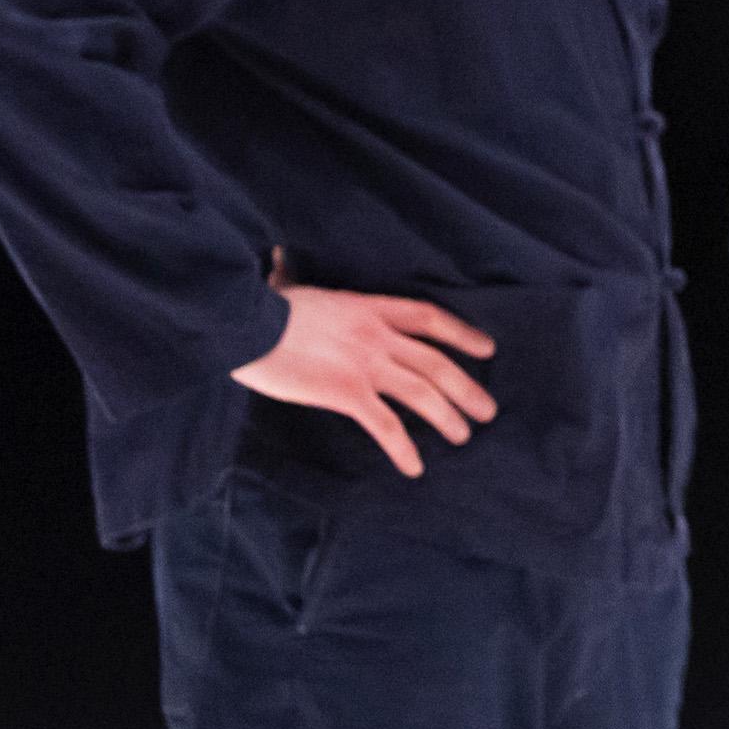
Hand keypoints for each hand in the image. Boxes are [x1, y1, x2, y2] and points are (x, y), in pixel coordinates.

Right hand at [229, 271, 497, 480]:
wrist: (241, 321)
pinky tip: (414, 467)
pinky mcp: (345, 392)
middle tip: (488, 410)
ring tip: (463, 436)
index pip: (428, 317)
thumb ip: (298, 279)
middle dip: (466, 387)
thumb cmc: (258, 307)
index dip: (462, 333)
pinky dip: (403, 448)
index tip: (487, 348)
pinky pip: (386, 425)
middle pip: (436, 362)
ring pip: (422, 393)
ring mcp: (364, 364)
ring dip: (448, 417)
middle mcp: (376, 334)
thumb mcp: (293, 288)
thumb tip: (280, 260)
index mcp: (368, 306)